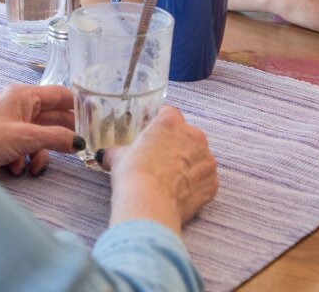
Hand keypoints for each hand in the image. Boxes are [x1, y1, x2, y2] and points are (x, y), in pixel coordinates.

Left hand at [0, 84, 81, 175]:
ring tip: (33, 166)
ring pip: (39, 135)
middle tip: (76, 150)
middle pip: (52, 118)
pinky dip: (24, 158)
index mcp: (24, 95)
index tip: (95, 119)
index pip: (61, 95)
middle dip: (60, 137)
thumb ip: (56, 139)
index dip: (79, 106)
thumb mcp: (25, 138)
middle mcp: (19, 104)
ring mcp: (10, 121)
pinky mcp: (3, 137)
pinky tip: (16, 168)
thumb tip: (80, 143)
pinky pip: (25, 145)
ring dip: (39, 153)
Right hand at [101, 106, 217, 235]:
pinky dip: (195, 185)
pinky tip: (180, 193)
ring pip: (199, 157)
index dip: (160, 124)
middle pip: (187, 135)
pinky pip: (204, 180)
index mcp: (171, 123)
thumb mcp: (118, 157)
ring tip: (170, 180)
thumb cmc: (134, 175)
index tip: (154, 134)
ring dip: (188, 165)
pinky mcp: (212, 183)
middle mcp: (194, 136)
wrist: (149, 204)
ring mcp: (207, 160)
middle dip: (176, 145)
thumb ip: (116, 151)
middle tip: (160, 160)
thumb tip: (106, 155)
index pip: (169, 113)